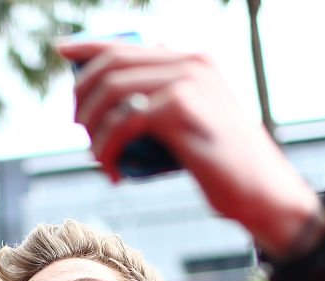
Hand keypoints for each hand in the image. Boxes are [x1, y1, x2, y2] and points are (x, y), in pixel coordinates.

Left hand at [55, 41, 318, 254]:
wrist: (261, 193)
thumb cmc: (224, 165)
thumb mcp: (197, 123)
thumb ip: (171, 102)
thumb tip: (128, 96)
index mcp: (193, 59)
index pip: (128, 44)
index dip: (89, 47)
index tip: (62, 54)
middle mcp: (190, 62)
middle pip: (112, 65)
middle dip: (83, 96)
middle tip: (80, 128)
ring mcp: (185, 82)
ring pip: (113, 92)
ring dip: (93, 128)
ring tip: (97, 157)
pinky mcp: (179, 109)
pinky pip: (124, 122)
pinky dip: (108, 147)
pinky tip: (112, 170)